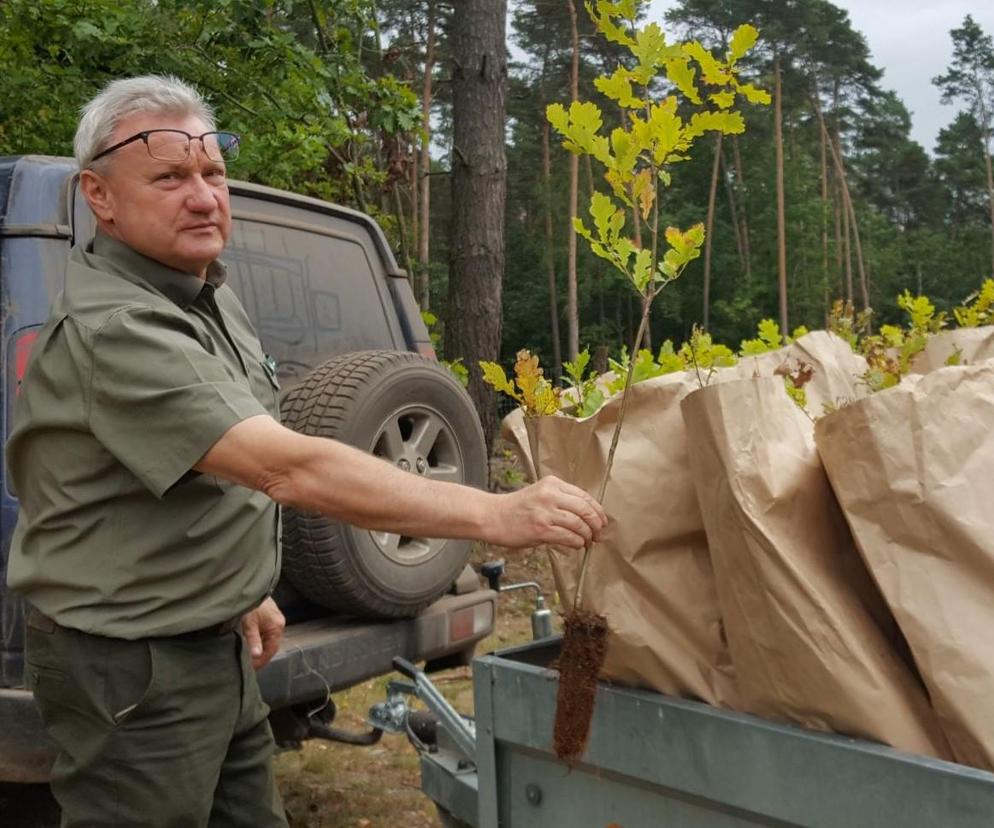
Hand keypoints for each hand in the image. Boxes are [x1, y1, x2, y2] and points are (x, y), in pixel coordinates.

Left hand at [241, 596, 285, 670]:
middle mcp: (279, 624)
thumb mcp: (249, 624)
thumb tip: (256, 656)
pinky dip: (258, 640)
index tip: (251, 669)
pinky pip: (265, 633)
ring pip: (267, 639)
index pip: (271, 650)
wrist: (249, 587)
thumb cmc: (250, 604)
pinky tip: (249, 643)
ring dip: (258, 648)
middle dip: (260, 656)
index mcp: (277, 627)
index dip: (261, 661)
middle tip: (247, 665)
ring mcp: (275, 620)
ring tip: (247, 656)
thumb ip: (253, 640)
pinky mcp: (269, 617)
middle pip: (270, 646)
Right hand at [491, 476, 606, 549]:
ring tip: (588, 541)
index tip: (602, 521)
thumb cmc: (516, 508)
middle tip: (599, 533)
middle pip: (585, 509)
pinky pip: (568, 537)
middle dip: (596, 524)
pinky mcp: (542, 529)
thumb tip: (586, 515)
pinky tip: (577, 544)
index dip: (598, 511)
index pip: (584, 496)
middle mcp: (550, 495)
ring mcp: (546, 512)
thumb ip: (561, 499)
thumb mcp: (540, 493)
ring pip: (579, 524)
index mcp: (553, 483)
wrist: (494, 516)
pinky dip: (577, 542)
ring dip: (587, 535)